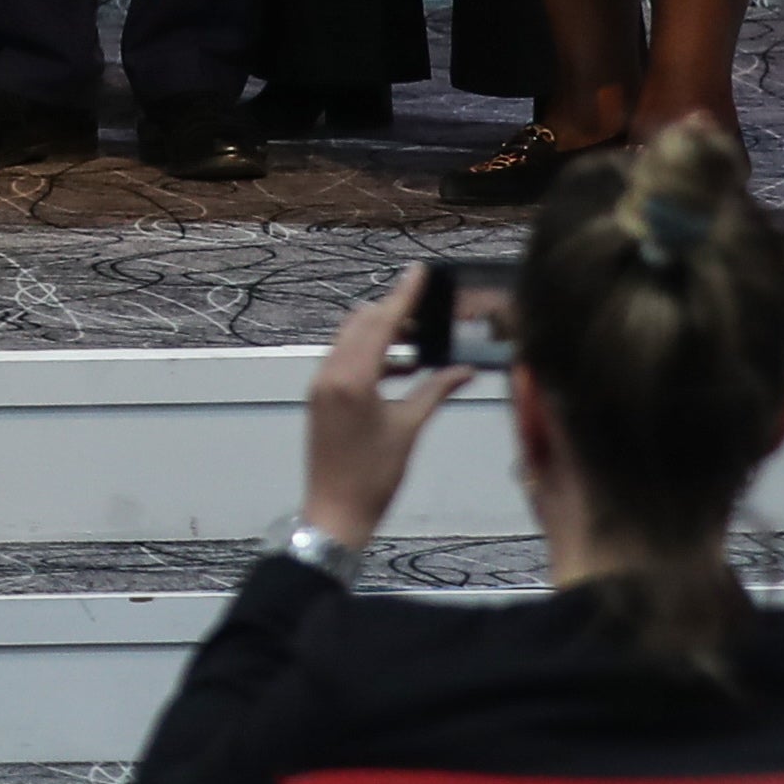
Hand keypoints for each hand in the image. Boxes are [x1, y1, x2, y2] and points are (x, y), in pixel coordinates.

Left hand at [302, 267, 472, 546]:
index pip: (381, 323)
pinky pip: (344, 361)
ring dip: (381, 334)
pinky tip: (400, 368)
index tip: (419, 271)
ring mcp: (321, 384)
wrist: (334, 512)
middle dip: (392, 312)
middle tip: (425, 308)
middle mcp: (330, 372)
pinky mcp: (319, 397)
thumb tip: (464, 369)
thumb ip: (434, 391)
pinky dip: (370, 356)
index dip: (403, 296)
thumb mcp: (409, 429)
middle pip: (360, 324)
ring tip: (417, 338)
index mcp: (353, 377)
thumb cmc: (375, 475)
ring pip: (350, 341)